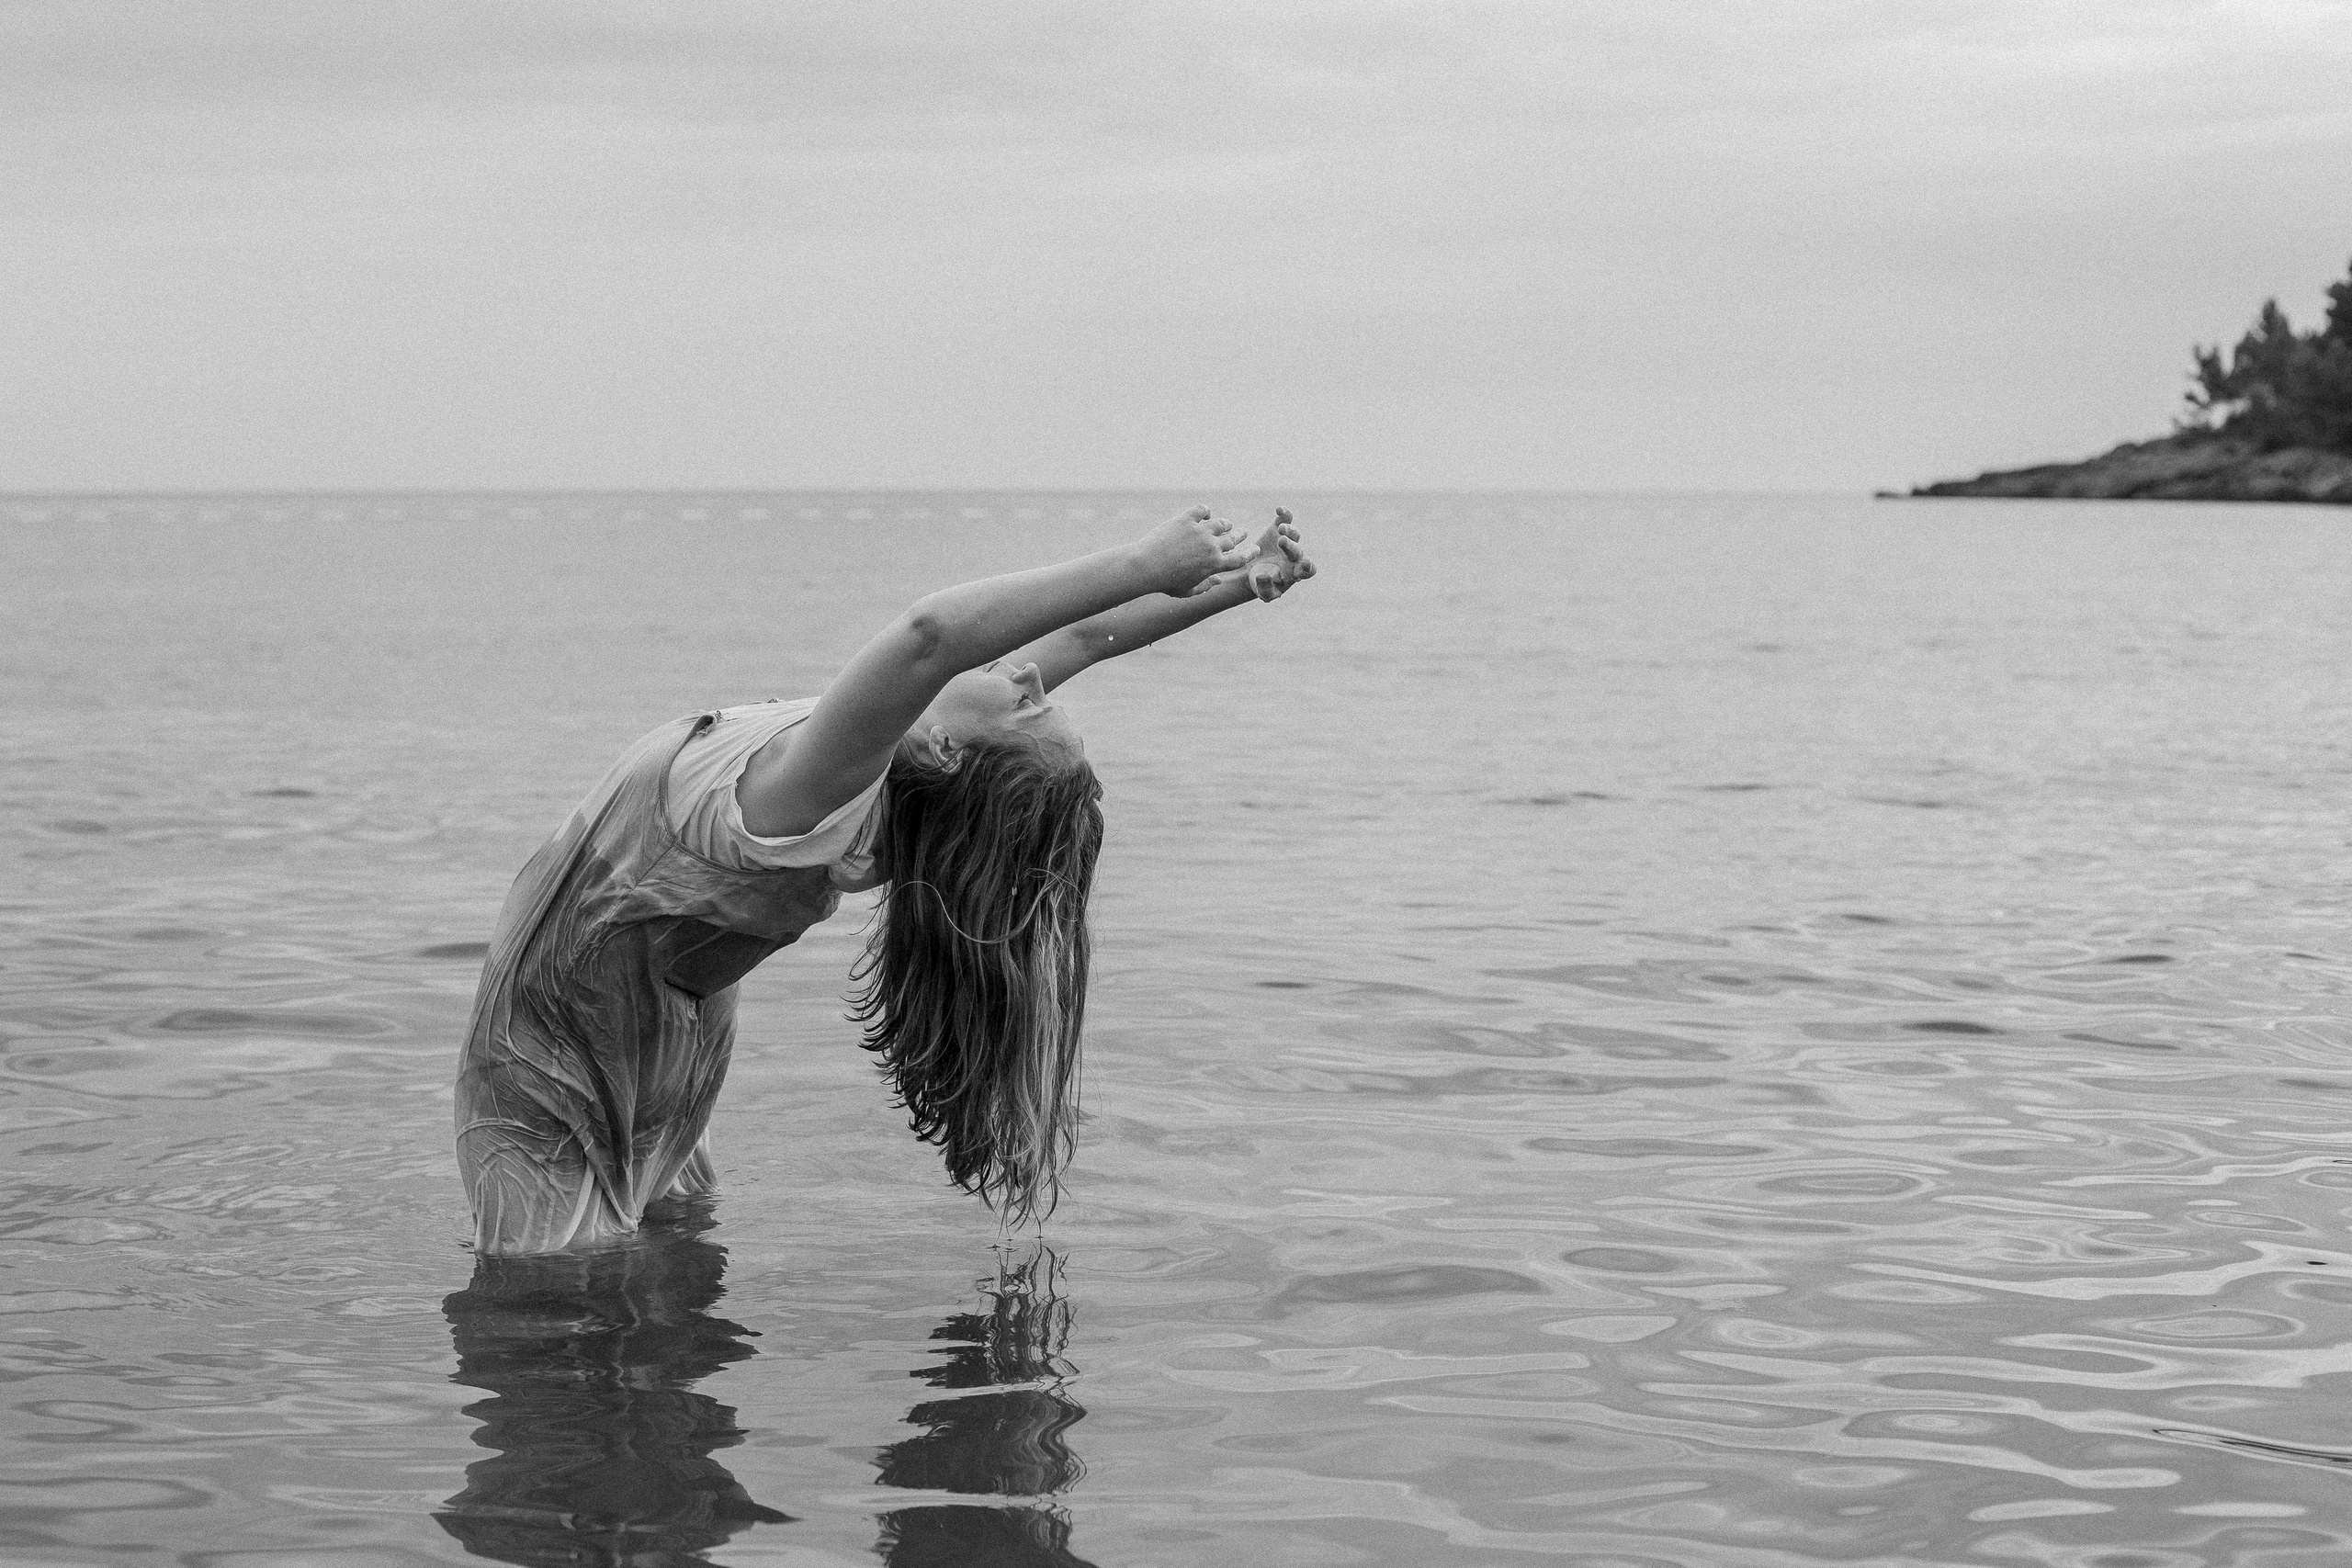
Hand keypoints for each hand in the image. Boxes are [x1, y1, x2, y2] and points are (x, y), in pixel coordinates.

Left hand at [1138, 506, 1253, 596]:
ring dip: (1225, 524)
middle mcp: (1212, 546)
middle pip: (1233, 538)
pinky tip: (1205, 513)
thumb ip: (1205, 586)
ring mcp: (1200, 531)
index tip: (1255, 549)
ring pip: (1220, 523)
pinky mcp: (1186, 519)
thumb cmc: (1166, 582)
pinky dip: (1206, 511)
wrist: (1147, 566)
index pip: (1240, 558)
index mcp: (1215, 565)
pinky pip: (1201, 510)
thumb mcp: (1187, 590)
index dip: (1250, 554)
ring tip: (1226, 524)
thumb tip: (1217, 581)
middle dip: (1240, 535)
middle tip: (1243, 532)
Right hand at [1241, 508, 1315, 601]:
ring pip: (1294, 534)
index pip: (1308, 570)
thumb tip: (1264, 576)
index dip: (1308, 567)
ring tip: (1281, 529)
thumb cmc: (1263, 584)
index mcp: (1295, 573)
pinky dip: (1284, 513)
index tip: (1306, 564)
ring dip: (1289, 530)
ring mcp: (1288, 541)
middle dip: (1291, 546)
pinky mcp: (1278, 529)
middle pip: (1298, 550)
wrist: (1253, 570)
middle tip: (1282, 541)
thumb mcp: (1264, 592)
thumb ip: (1265, 588)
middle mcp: (1295, 556)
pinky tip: (1279, 509)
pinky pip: (1285, 519)